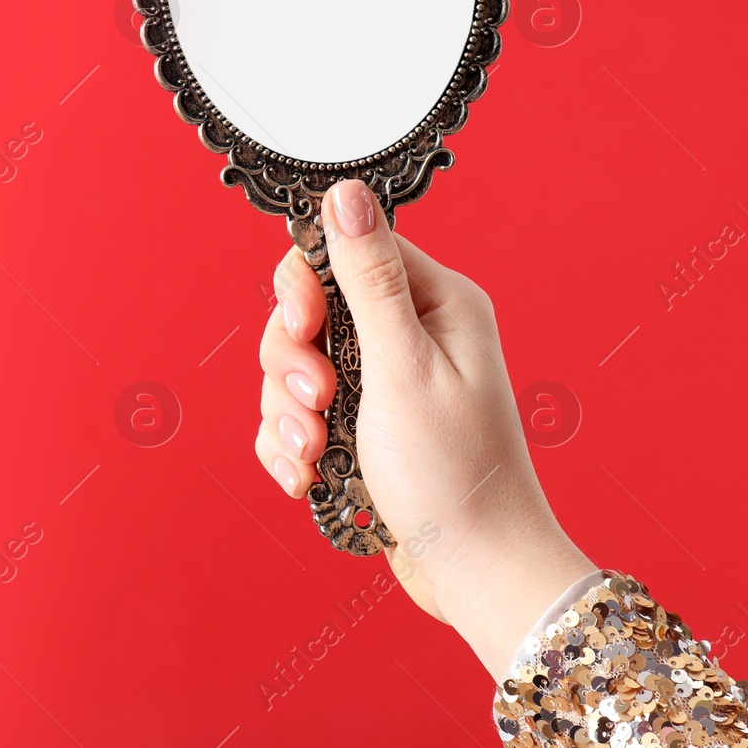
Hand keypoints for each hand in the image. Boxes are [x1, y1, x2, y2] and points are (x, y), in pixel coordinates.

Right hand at [254, 179, 595, 678]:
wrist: (473, 571)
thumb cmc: (455, 474)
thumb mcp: (402, 367)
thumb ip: (366, 279)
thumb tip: (345, 192)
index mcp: (434, 303)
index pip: (342, 251)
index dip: (304, 288)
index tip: (303, 327)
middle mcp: (407, 335)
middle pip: (305, 312)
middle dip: (293, 363)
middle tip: (319, 404)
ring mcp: (380, 383)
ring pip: (292, 368)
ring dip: (288, 414)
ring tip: (315, 453)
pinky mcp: (358, 426)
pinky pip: (294, 416)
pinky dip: (290, 444)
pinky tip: (307, 475)